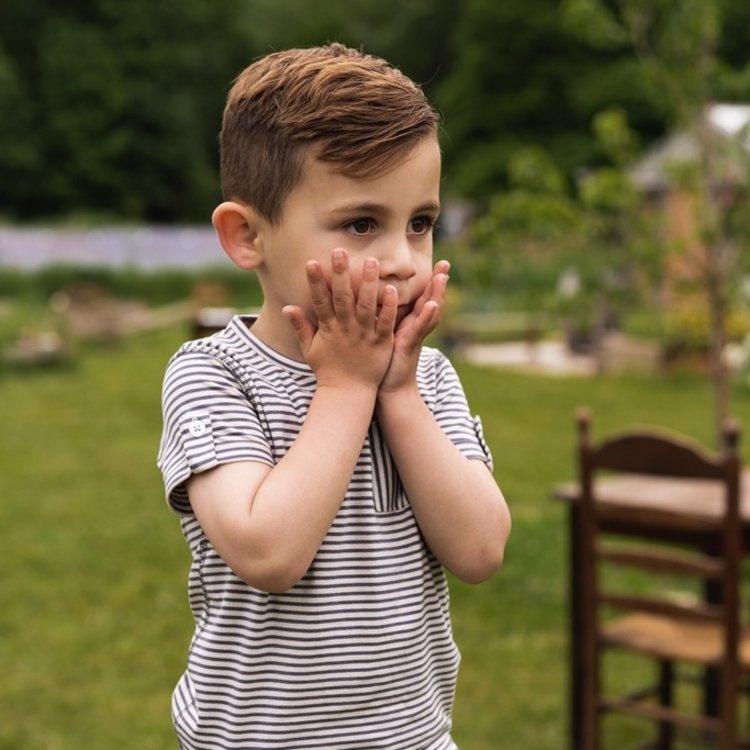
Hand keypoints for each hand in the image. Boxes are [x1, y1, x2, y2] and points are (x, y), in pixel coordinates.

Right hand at [283, 249, 397, 390]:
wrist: (348, 393)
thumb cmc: (329, 370)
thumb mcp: (310, 349)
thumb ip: (301, 327)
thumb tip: (287, 308)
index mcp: (328, 329)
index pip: (320, 301)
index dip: (315, 282)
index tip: (311, 262)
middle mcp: (345, 329)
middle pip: (343, 298)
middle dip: (341, 274)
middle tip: (341, 251)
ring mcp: (364, 335)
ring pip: (366, 305)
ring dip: (368, 283)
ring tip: (371, 261)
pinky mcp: (381, 342)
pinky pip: (385, 322)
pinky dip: (388, 307)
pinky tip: (392, 290)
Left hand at [378, 260, 449, 394]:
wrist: (387, 391)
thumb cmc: (381, 363)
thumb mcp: (382, 336)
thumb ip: (380, 318)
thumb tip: (369, 300)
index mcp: (408, 323)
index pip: (420, 297)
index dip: (428, 281)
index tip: (435, 262)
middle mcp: (415, 328)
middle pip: (430, 300)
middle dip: (438, 282)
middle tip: (445, 263)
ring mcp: (415, 336)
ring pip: (429, 312)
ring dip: (437, 294)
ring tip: (443, 277)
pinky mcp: (409, 346)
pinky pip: (419, 329)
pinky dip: (427, 317)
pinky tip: (432, 305)